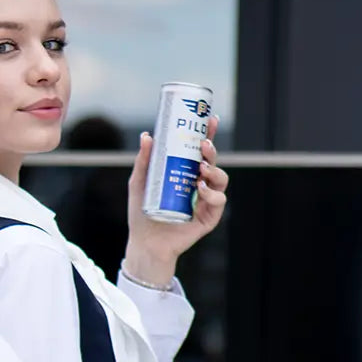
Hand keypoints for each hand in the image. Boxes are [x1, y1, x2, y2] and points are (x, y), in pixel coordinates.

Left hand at [123, 114, 227, 283]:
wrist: (144, 242)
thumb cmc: (142, 212)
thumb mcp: (139, 182)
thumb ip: (144, 161)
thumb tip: (147, 135)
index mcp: (185, 173)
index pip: (200, 151)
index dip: (208, 135)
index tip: (211, 119)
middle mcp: (199, 184)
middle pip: (213, 162)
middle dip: (212, 150)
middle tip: (204, 144)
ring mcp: (206, 201)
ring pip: (221, 180)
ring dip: (215, 171)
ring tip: (201, 168)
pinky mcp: (208, 217)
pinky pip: (219, 202)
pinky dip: (212, 194)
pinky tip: (201, 189)